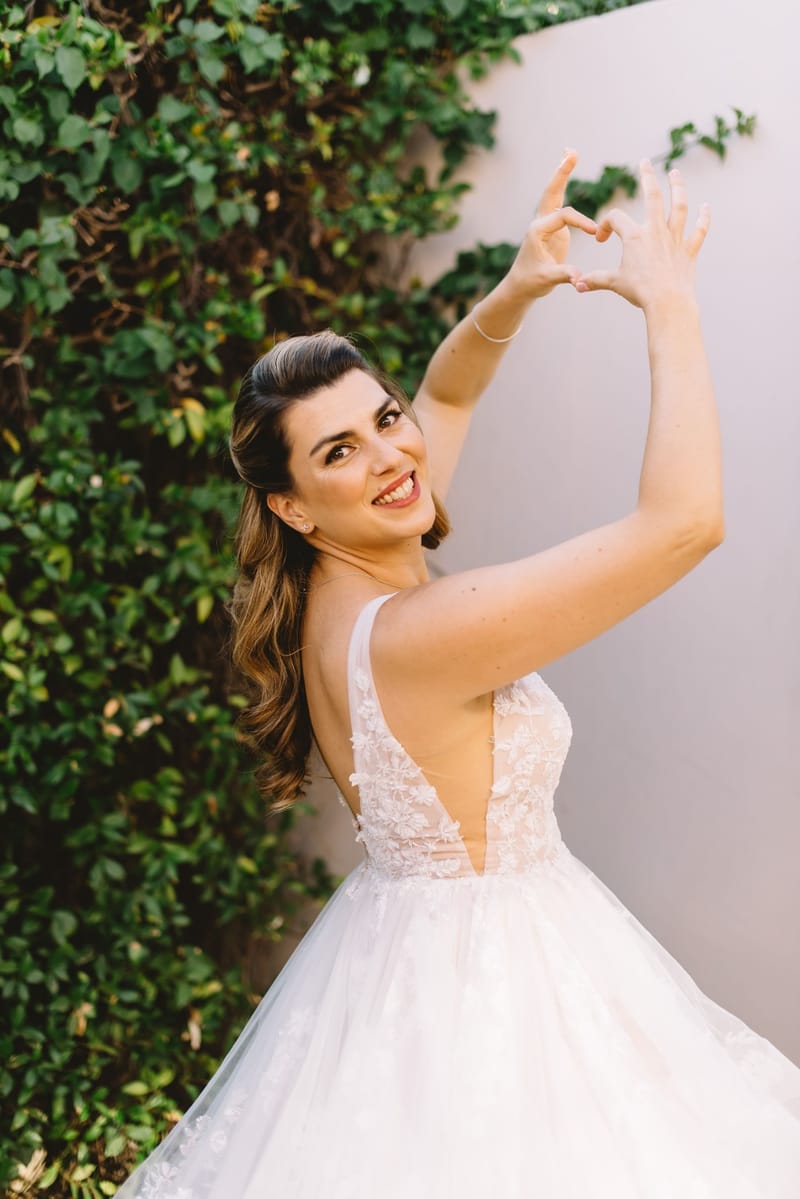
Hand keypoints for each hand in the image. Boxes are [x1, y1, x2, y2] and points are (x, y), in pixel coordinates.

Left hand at [505, 150, 597, 299]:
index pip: (563, 216)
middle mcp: (540, 222)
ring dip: (561, 173)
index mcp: (537, 231)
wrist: (521, 286)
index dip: (581, 222)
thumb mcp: (548, 280)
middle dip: (562, 173)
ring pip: (554, 193)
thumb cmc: (531, 282)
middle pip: (551, 193)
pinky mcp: (553, 227)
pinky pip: (560, 201)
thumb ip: (564, 275)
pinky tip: (566, 166)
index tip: (595, 231)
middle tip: (571, 152)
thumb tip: (578, 278)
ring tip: (569, 151)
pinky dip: (563, 183)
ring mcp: (546, 223)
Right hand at [575, 161, 709, 309]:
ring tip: (675, 173)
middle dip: (647, 177)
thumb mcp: (614, 283)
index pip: (616, 219)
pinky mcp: (689, 250)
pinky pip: (699, 230)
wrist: (668, 302)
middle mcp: (655, 231)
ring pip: (679, 206)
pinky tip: (706, 207)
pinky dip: (704, 218)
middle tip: (645, 162)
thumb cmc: (640, 292)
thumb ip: (596, 280)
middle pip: (652, 196)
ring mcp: (675, 238)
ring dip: (678, 187)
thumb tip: (576, 284)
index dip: (605, 226)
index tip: (602, 240)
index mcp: (634, 236)